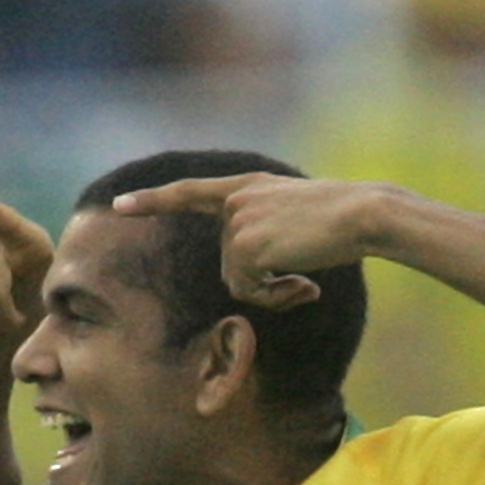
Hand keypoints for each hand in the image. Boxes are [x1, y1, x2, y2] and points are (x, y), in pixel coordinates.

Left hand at [113, 173, 382, 310]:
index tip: (119, 205)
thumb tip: (248, 275)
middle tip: (301, 281)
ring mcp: (237, 221)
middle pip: (228, 263)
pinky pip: (247, 291)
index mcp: (247, 187)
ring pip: (237, 281)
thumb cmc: (344, 222)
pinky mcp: (244, 245)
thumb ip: (264, 230)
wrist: (365, 214)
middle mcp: (236, 201)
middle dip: (261, 282)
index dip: (153, 200)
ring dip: (270, 291)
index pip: (190, 192)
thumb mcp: (296, 215)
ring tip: (305, 279)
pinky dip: (274, 297)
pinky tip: (304, 283)